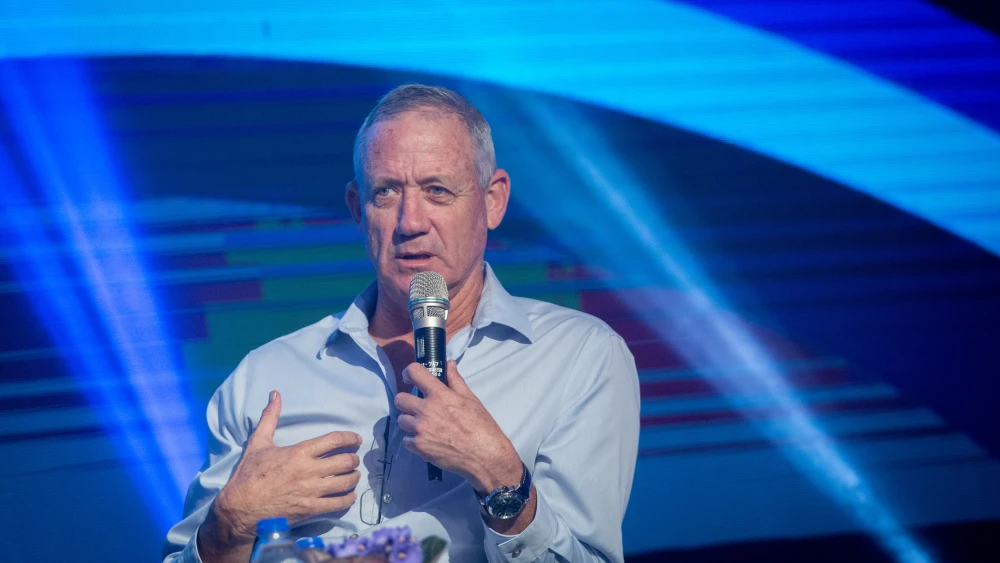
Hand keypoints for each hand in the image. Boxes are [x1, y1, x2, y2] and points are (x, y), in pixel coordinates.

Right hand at [198, 391, 361, 562]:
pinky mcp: (311, 509)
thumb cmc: (249, 474)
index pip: (335, 440)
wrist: (240, 508)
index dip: (351, 437)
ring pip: (345, 482)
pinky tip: (349, 495)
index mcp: (299, 452)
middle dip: (354, 459)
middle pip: (345, 461)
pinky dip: (348, 498)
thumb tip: (275, 394)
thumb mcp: (258, 442)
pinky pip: (338, 504)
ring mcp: (311, 492)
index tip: (357, 439)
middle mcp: (309, 471)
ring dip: (354, 477)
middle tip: (354, 459)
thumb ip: (270, 417)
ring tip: (353, 475)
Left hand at [394, 361, 521, 492]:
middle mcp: (426, 410)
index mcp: (440, 395)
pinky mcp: (419, 447)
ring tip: (424, 426)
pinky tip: (427, 441)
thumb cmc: (482, 427)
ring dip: (410, 421)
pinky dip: (414, 440)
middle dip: (408, 401)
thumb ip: (456, 381)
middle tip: (418, 407)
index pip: (414, 372)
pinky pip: (406, 440)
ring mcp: (420, 429)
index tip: (411, 377)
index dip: (409, 372)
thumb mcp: (471, 400)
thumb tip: (449, 364)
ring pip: (401, 420)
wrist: (485, 457)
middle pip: (400, 399)